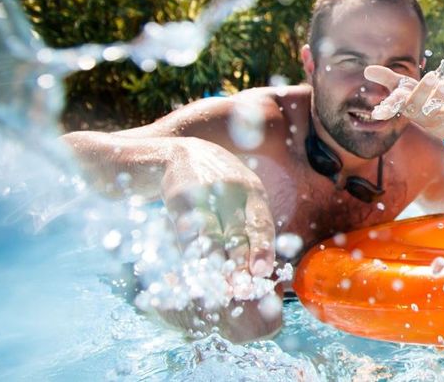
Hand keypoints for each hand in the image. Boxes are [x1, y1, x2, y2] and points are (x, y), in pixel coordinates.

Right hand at [162, 138, 275, 278]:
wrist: (183, 154)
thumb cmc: (221, 187)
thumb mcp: (243, 197)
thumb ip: (253, 226)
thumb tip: (263, 270)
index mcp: (253, 192)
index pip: (261, 223)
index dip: (262, 248)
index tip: (261, 272)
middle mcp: (232, 190)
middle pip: (237, 232)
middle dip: (240, 263)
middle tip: (241, 290)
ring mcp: (206, 193)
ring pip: (212, 235)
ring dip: (216, 264)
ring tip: (220, 287)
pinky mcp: (180, 198)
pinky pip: (187, 231)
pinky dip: (192, 253)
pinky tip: (196, 270)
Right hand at [365, 66, 443, 127]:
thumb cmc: (419, 97)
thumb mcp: (403, 86)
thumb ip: (387, 78)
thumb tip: (366, 70)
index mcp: (403, 104)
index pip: (393, 106)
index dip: (386, 108)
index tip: (377, 113)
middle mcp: (416, 113)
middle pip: (416, 104)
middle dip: (423, 90)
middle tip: (432, 75)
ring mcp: (431, 117)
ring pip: (434, 109)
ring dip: (440, 96)